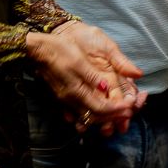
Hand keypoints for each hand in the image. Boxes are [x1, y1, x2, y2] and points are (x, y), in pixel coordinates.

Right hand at [25, 20, 144, 134]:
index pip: (100, 108)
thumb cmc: (60, 50)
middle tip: (128, 114)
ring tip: (117, 114)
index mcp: (76, 90)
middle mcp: (70, 99)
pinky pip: (77, 112)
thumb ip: (93, 77)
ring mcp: (65, 100)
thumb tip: (106, 89)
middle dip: (112, 117)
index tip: (129, 109)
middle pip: (94, 116)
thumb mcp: (79, 60)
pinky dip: (90, 114)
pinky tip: (98, 112)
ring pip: (86, 116)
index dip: (116, 110)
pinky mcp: (62, 97)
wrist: (38, 50)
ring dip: (102, 118)